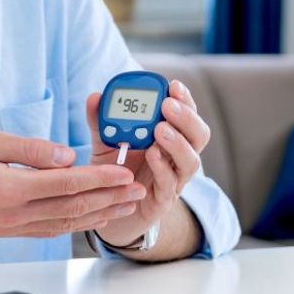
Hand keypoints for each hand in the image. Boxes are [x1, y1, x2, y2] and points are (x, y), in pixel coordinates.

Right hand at [0, 131, 145, 237]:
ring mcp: (12, 228)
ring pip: (66, 223)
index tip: (125, 173)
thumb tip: (67, 155)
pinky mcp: (8, 232)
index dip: (100, 179)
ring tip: (125, 206)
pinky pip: (49, 230)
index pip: (68, 183)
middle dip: (110, 199)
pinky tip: (90, 217)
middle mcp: (16, 214)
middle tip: (138, 190)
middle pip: (73, 207)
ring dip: (99, 214)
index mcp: (12, 189)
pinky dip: (75, 224)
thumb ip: (30, 149)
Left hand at [89, 79, 210, 246]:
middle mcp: (177, 157)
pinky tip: (152, 155)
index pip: (187, 115)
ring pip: (190, 161)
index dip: (185, 100)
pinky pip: (169, 184)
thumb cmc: (115, 170)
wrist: (109, 208)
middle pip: (198, 136)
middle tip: (168, 106)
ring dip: (178, 143)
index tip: (174, 86)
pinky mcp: (162, 200)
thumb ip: (101, 120)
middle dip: (186, 118)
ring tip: (160, 129)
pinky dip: (162, 168)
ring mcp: (173, 180)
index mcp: (169, 137)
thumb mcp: (106, 142)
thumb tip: (95, 97)